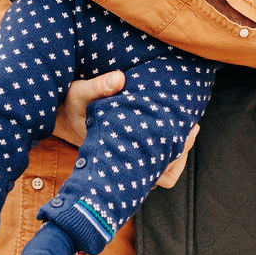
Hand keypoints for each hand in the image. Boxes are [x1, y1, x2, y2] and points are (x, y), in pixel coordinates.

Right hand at [52, 73, 198, 189]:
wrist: (63, 114)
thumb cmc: (73, 105)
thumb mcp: (80, 93)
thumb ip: (98, 87)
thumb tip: (119, 79)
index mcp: (114, 153)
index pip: (149, 172)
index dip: (171, 159)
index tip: (185, 133)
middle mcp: (124, 162)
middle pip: (164, 175)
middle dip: (181, 152)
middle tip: (193, 128)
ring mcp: (130, 159)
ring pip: (164, 171)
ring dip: (179, 152)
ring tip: (191, 128)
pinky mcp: (134, 151)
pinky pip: (159, 161)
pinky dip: (172, 148)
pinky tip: (179, 127)